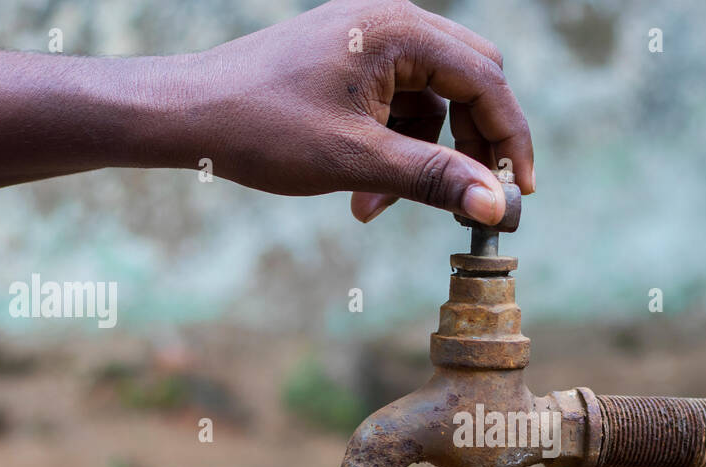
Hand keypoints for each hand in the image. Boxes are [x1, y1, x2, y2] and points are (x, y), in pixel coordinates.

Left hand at [184, 0, 534, 223]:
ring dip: (425, 156)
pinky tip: (364, 191)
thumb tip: (498, 205)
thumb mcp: (356, 161)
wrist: (186, 115)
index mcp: (398, 29)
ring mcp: (369, 38)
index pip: (486, 81)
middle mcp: (390, 21)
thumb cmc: (262, 129)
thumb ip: (434, 179)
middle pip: (471, 81)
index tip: (519, 194)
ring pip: (435, 99)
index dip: (509, 140)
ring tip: (380, 205)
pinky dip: (395, 149)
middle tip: (471, 196)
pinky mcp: (350, 61)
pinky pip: (400, 104)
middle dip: (472, 145)